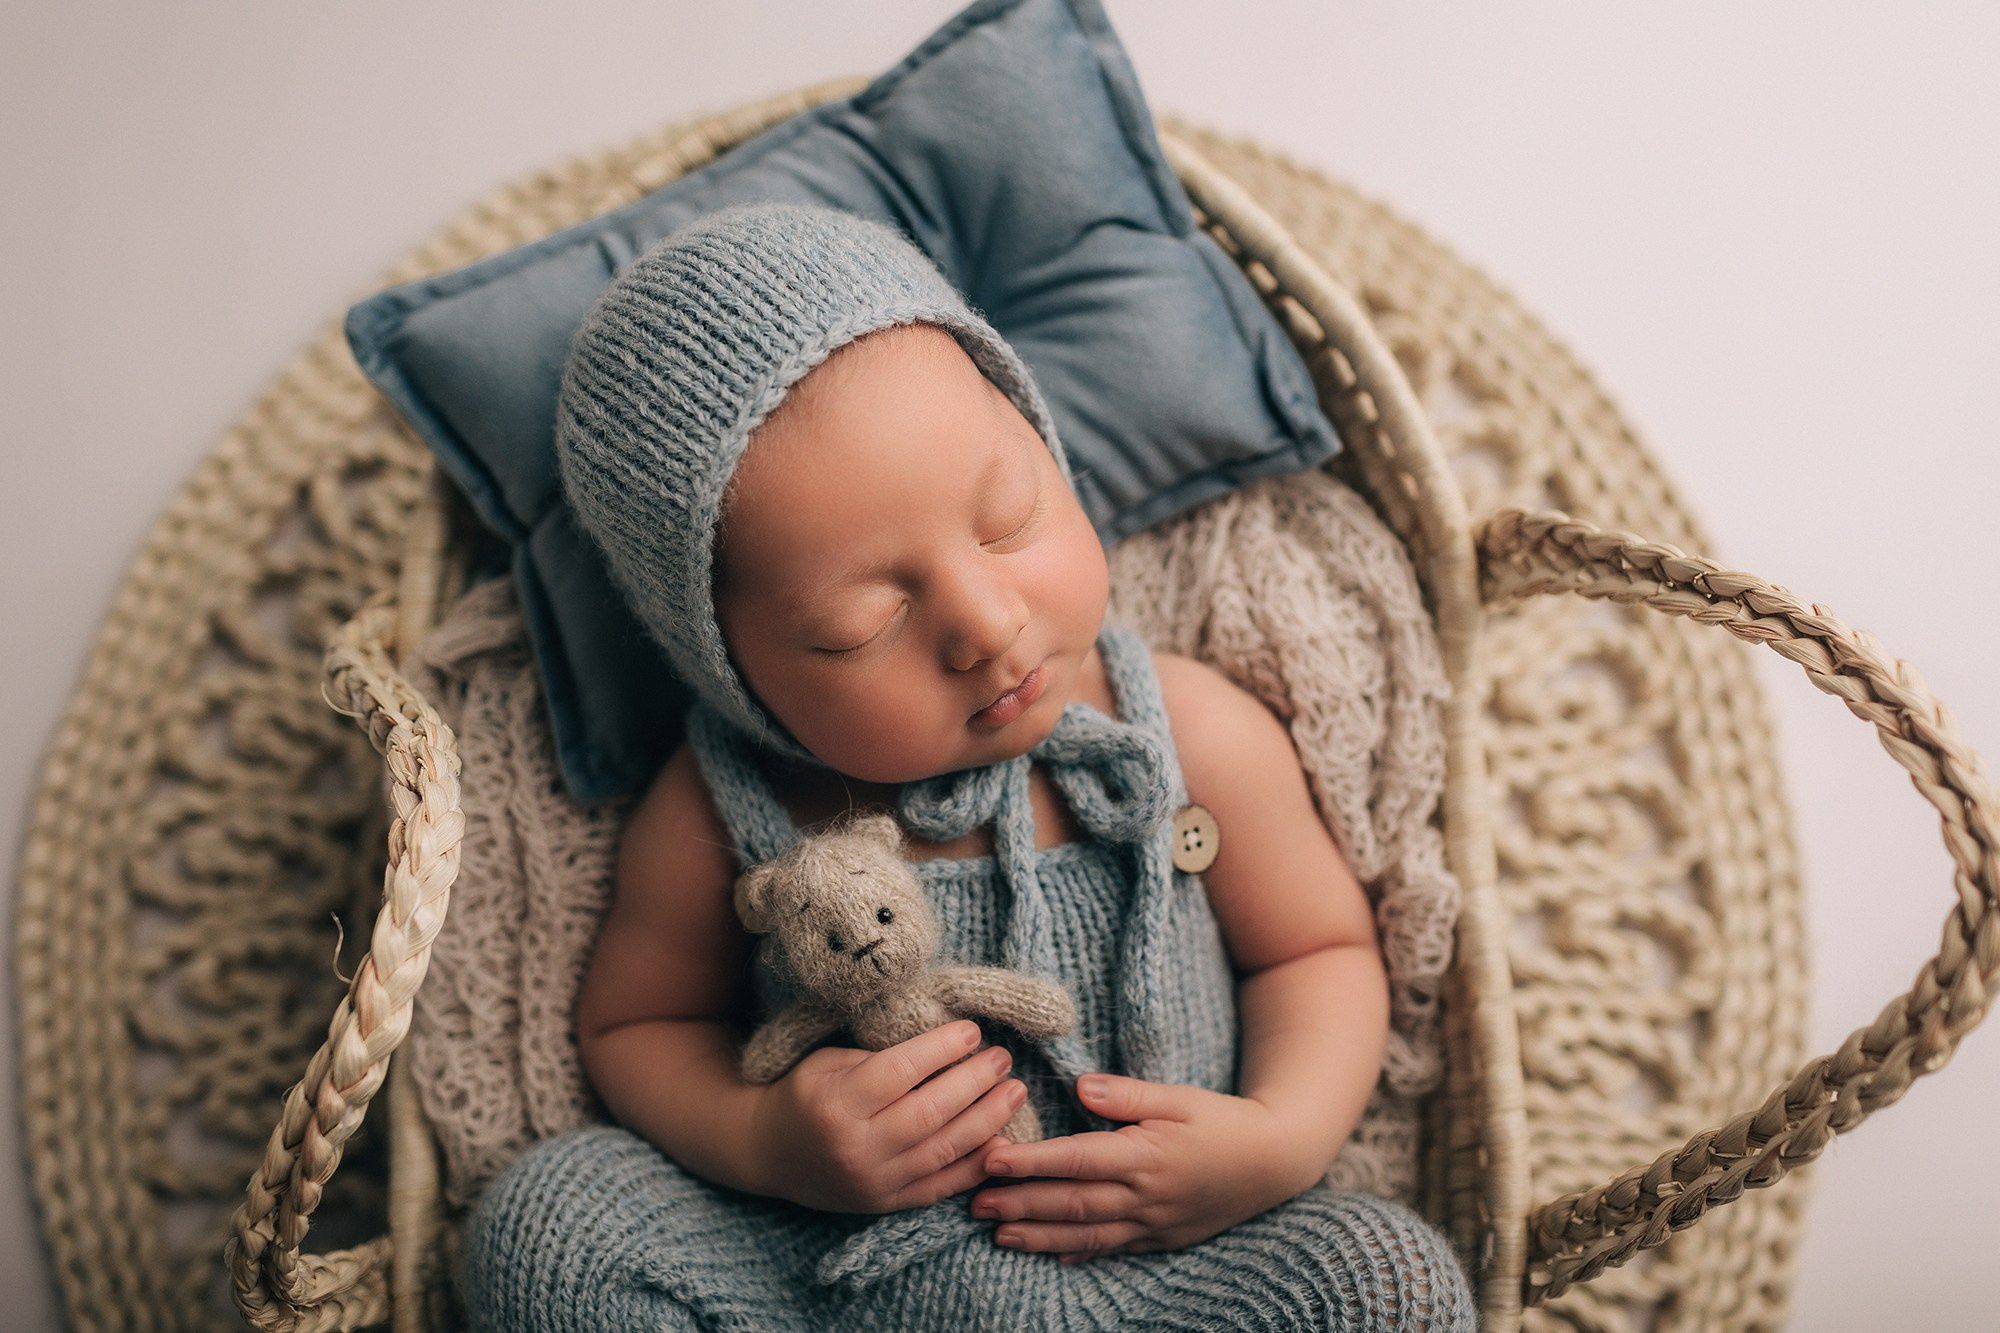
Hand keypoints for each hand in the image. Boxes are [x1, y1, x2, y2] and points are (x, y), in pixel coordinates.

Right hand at [749, 1019, 1026, 1213]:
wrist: (768, 1153)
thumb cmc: (803, 1093)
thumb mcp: (828, 1062)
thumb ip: (880, 1058)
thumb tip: (945, 1046)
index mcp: (835, 1103)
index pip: (899, 1073)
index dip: (940, 1050)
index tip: (972, 1031)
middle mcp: (856, 1147)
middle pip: (929, 1112)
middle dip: (974, 1082)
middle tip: (1002, 1058)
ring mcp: (874, 1181)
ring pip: (943, 1150)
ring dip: (988, 1119)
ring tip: (1015, 1091)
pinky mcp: (887, 1204)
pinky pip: (942, 1186)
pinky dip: (976, 1164)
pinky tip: (1003, 1139)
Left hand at [971, 1073, 1317, 1259]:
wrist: (1275, 1161)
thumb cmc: (1223, 1120)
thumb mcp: (1180, 1096)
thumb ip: (1129, 1094)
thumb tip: (1081, 1087)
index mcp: (1147, 1155)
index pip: (1077, 1159)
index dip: (1032, 1162)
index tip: (992, 1159)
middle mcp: (1146, 1196)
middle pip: (1073, 1203)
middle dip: (1021, 1205)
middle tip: (975, 1204)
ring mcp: (1154, 1224)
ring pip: (1088, 1236)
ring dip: (1040, 1238)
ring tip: (1000, 1236)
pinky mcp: (1164, 1239)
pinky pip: (1115, 1251)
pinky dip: (1081, 1255)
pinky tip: (1054, 1257)